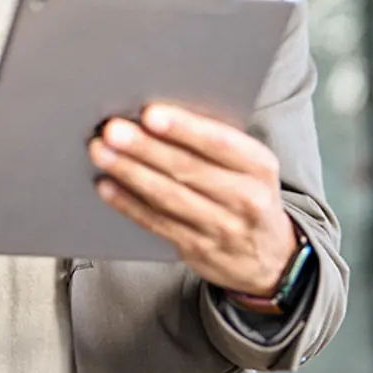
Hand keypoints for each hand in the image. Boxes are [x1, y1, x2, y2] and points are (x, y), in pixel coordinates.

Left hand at [89, 103, 298, 296]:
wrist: (271, 258)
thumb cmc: (248, 194)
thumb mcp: (249, 166)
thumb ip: (215, 142)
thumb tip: (157, 114)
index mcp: (259, 167)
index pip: (221, 143)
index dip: (184, 128)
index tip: (150, 114)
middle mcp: (246, 198)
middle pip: (187, 169)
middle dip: (145, 148)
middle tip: (112, 130)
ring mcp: (222, 228)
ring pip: (168, 197)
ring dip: (130, 172)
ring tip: (101, 151)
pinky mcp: (198, 249)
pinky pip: (157, 223)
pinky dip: (128, 203)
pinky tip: (106, 186)